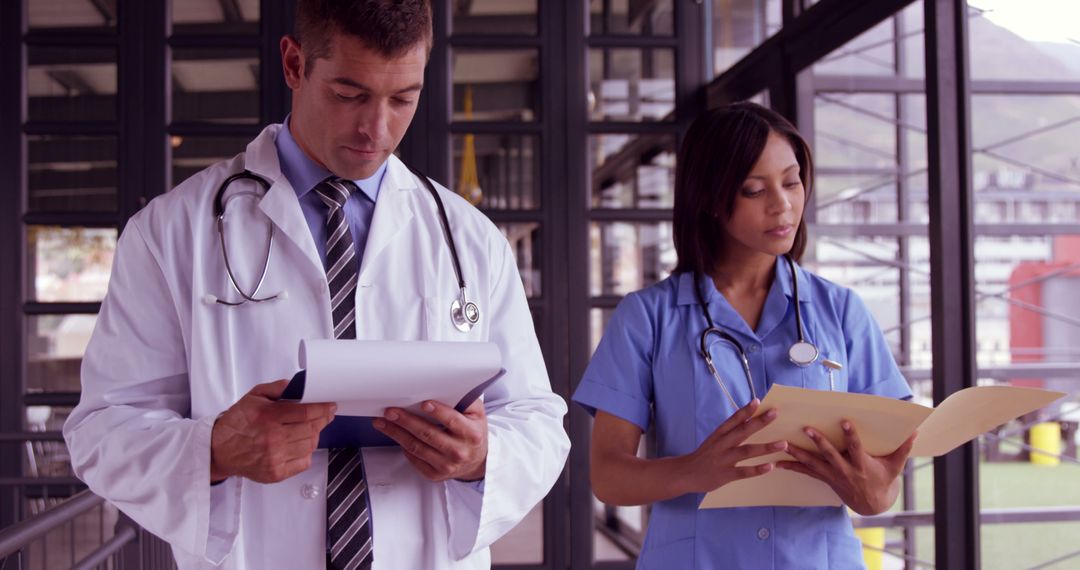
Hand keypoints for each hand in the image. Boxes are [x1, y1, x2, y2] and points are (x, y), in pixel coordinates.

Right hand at [210, 380, 335, 483]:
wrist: (219, 450)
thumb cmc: (237, 423)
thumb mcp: (253, 397)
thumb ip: (276, 388)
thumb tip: (296, 386)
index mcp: (267, 416)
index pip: (306, 412)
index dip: (323, 408)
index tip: (329, 406)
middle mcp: (272, 438)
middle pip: (311, 429)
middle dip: (321, 420)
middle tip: (323, 416)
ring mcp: (275, 457)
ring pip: (310, 445)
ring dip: (314, 435)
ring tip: (308, 429)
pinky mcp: (276, 473)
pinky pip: (304, 462)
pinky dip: (306, 453)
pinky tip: (298, 445)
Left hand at [373, 399, 487, 481]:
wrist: (476, 461)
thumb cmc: (472, 433)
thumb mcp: (476, 415)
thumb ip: (465, 401)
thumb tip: (447, 387)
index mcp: (471, 434)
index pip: (453, 421)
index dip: (439, 412)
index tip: (424, 404)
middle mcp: (459, 451)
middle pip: (428, 434)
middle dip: (406, 421)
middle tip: (391, 411)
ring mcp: (446, 465)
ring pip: (416, 447)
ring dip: (397, 433)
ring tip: (383, 422)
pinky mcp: (434, 474)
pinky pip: (414, 459)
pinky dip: (403, 446)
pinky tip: (395, 435)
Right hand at [681, 399, 786, 494]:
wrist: (685, 473)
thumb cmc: (704, 456)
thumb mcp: (714, 440)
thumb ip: (729, 432)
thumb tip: (748, 421)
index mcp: (719, 434)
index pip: (733, 420)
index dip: (745, 410)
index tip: (758, 401)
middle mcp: (722, 445)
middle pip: (743, 431)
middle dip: (759, 422)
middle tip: (774, 413)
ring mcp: (724, 460)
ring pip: (747, 451)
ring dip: (766, 447)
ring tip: (783, 443)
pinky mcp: (725, 474)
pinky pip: (744, 472)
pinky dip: (757, 469)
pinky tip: (770, 466)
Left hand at [777, 421, 915, 514]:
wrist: (872, 504)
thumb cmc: (883, 480)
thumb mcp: (895, 466)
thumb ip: (903, 448)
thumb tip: (916, 432)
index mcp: (862, 465)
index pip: (856, 448)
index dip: (851, 436)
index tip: (845, 422)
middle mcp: (845, 471)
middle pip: (830, 455)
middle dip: (818, 442)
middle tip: (806, 428)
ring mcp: (832, 476)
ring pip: (813, 464)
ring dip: (797, 453)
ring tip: (782, 443)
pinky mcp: (824, 479)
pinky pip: (805, 472)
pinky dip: (791, 466)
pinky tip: (777, 461)